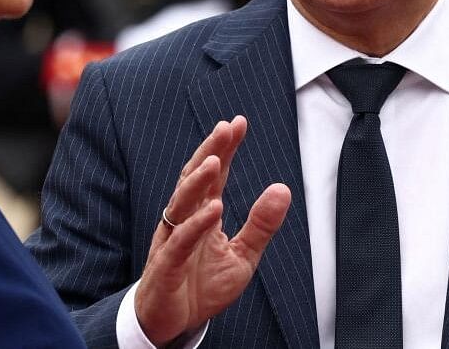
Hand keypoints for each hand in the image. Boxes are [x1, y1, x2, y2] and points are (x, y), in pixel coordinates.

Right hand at [134, 116, 291, 346]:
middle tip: (226, 127)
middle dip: (209, 151)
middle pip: (194, 179)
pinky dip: (196, 225)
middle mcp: (183, 221)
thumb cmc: (202, 287)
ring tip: (216, 159)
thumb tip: (283, 189)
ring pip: (181, 204)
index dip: (224, 149)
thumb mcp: (243, 256)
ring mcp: (172, 241)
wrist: (174, 325)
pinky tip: (214, 209)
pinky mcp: (165, 267)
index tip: (238, 123)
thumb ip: (261, 225)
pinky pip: (179, 242)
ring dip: (198, 182)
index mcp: (201, 215)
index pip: (213, 176)